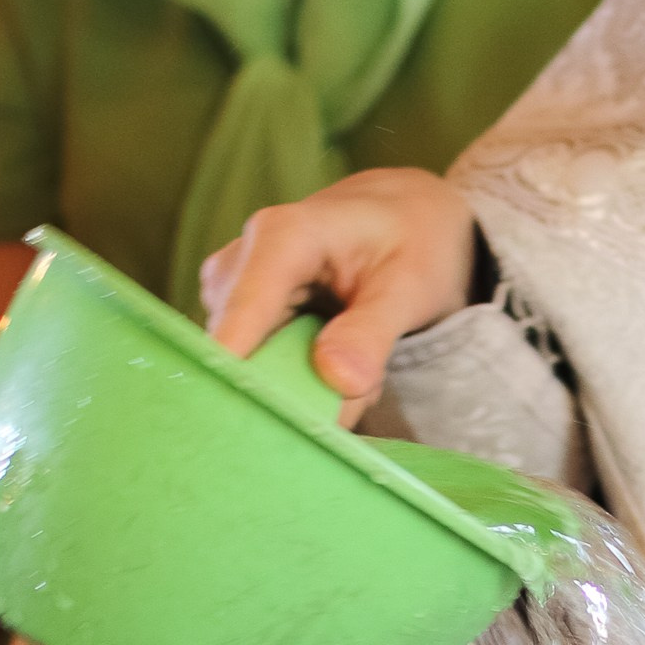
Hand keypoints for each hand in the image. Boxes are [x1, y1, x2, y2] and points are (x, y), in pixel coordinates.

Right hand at [199, 165, 475, 408]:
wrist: (406, 212)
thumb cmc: (413, 238)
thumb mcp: (409, 285)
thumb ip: (371, 333)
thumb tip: (337, 381)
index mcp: (279, 238)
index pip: (238, 322)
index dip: (240, 380)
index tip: (258, 432)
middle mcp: (240, 260)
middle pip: (238, 355)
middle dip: (298, 390)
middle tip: (362, 384)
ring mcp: (232, 290)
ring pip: (254, 369)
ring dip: (309, 383)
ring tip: (361, 358)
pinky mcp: (236, 313)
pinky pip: (262, 366)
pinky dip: (306, 375)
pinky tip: (342, 353)